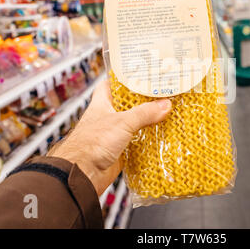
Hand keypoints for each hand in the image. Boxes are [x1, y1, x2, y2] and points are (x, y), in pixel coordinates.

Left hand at [48, 80, 171, 195]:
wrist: (82, 173)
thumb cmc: (92, 144)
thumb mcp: (122, 122)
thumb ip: (145, 113)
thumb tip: (165, 105)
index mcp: (102, 104)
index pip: (110, 85)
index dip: (123, 79)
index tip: (140, 75)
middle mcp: (107, 118)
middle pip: (127, 105)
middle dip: (143, 101)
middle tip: (161, 95)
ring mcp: (114, 135)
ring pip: (134, 125)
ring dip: (148, 122)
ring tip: (166, 114)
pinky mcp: (120, 151)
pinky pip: (137, 144)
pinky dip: (148, 142)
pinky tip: (160, 138)